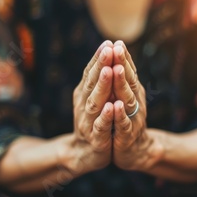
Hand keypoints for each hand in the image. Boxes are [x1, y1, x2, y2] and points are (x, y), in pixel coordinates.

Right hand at [70, 41, 114, 172]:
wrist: (85, 154)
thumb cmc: (93, 122)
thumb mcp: (95, 99)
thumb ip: (98, 81)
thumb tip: (105, 54)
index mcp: (84, 94)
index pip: (91, 73)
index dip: (99, 58)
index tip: (108, 42)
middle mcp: (84, 105)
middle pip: (92, 83)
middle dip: (101, 66)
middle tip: (108, 49)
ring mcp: (89, 122)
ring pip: (95, 102)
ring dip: (102, 86)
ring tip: (108, 71)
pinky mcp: (97, 138)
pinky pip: (102, 126)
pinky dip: (107, 116)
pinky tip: (112, 106)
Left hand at [111, 41, 162, 169]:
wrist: (136, 151)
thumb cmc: (127, 120)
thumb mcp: (125, 98)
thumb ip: (122, 79)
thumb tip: (118, 53)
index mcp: (132, 92)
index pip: (128, 71)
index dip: (122, 57)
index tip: (116, 41)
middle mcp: (135, 102)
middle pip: (128, 80)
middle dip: (122, 64)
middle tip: (117, 48)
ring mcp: (132, 118)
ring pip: (127, 99)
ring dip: (122, 84)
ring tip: (117, 70)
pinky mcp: (127, 135)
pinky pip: (123, 124)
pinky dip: (120, 115)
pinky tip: (116, 105)